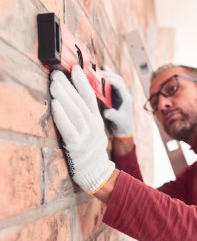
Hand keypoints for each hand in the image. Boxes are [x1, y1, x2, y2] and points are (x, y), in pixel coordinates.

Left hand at [50, 65, 114, 193]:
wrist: (96, 172)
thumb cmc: (91, 149)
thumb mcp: (94, 129)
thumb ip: (87, 114)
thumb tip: (73, 97)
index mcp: (97, 120)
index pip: (91, 97)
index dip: (83, 82)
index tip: (75, 68)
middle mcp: (94, 126)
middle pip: (81, 101)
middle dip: (68, 85)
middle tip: (56, 74)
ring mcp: (86, 135)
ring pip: (75, 111)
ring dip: (64, 96)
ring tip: (53, 84)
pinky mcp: (76, 145)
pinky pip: (68, 128)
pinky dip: (61, 115)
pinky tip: (54, 104)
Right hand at [102, 67, 132, 137]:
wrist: (124, 131)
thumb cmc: (122, 126)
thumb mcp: (118, 121)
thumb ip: (113, 116)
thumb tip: (106, 112)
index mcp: (126, 98)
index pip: (119, 85)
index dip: (111, 80)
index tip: (102, 76)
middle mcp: (124, 95)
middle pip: (118, 80)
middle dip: (109, 74)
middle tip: (99, 70)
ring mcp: (120, 95)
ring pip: (116, 81)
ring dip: (109, 75)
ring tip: (100, 68)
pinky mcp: (116, 98)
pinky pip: (112, 86)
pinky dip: (107, 80)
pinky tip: (102, 74)